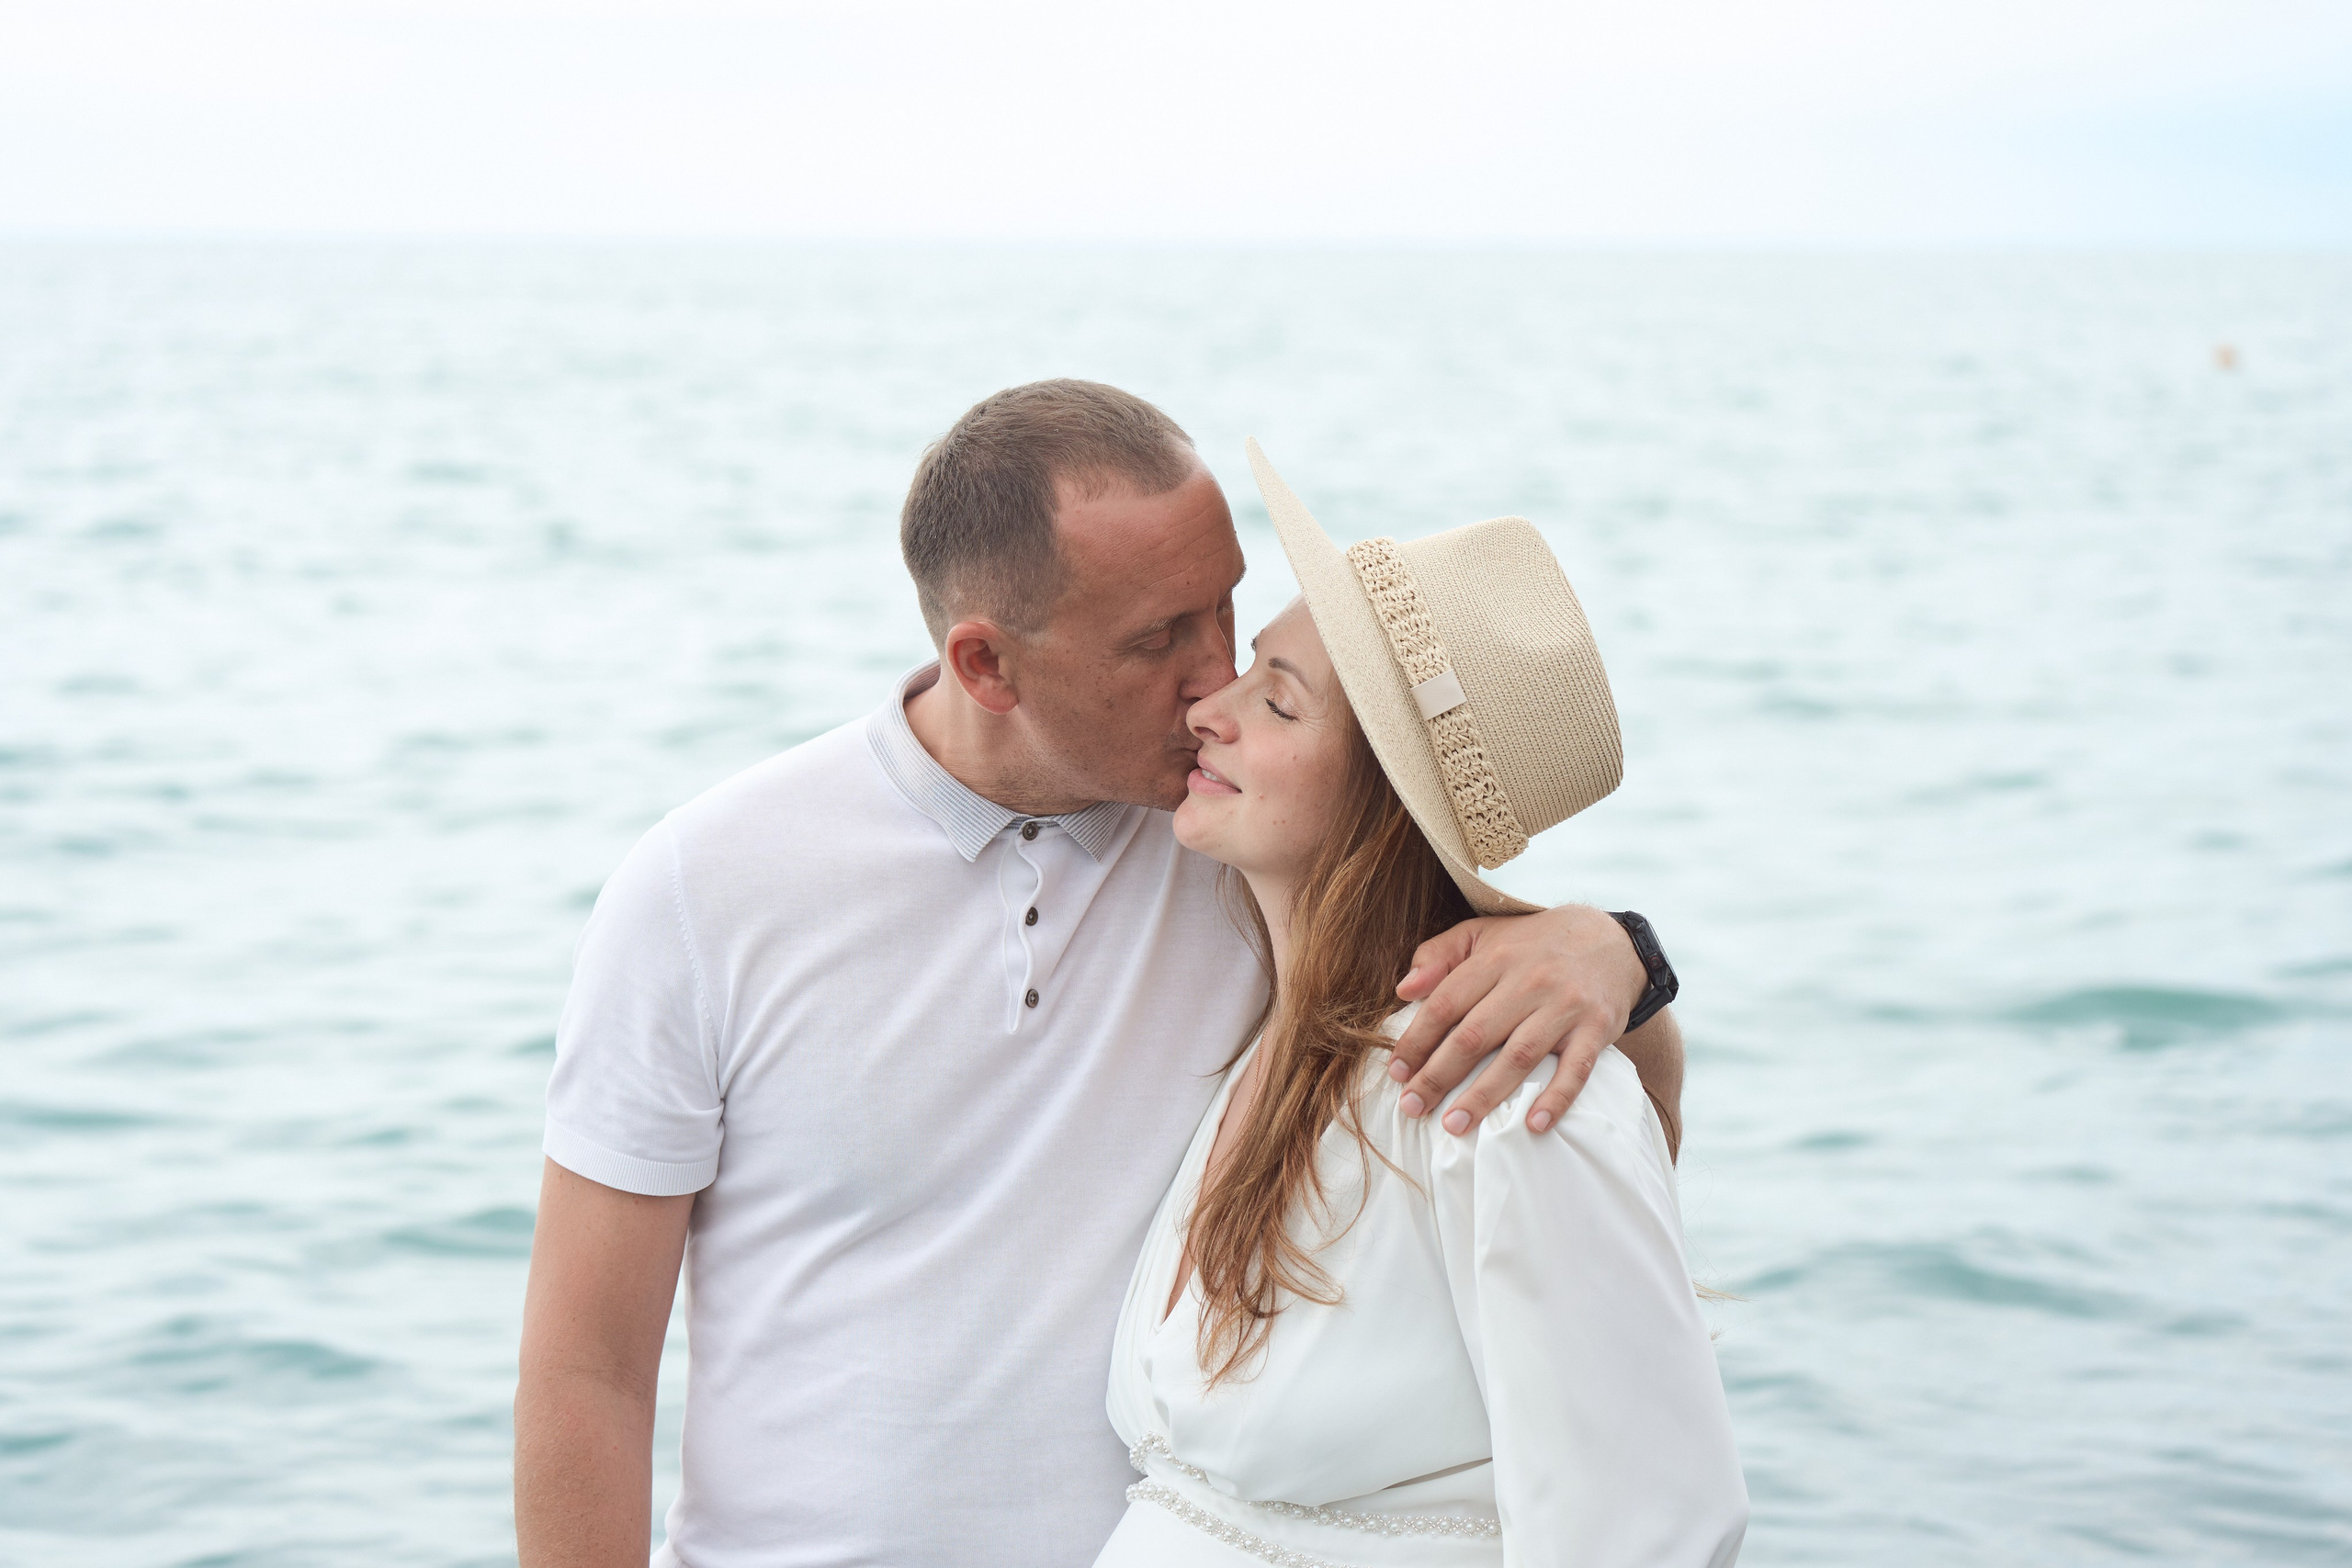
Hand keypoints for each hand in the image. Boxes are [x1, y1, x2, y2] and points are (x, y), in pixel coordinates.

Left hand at [1387, 904, 1646, 1135]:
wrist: (1612, 941)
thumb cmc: (1534, 944)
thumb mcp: (1483, 934)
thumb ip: (1439, 956)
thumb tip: (1403, 989)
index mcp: (1496, 959)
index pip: (1446, 1004)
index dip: (1417, 1040)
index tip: (1397, 1072)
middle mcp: (1529, 982)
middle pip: (1475, 1035)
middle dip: (1438, 1075)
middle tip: (1412, 1107)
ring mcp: (1565, 1007)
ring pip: (1518, 1057)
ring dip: (1485, 1095)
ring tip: (1455, 1124)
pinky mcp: (1597, 1028)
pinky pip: (1576, 1069)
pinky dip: (1556, 1098)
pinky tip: (1533, 1124)